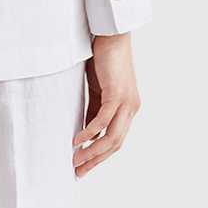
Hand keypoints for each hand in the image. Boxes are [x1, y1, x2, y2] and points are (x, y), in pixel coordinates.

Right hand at [73, 32, 140, 176]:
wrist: (111, 36)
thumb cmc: (103, 60)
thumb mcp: (98, 91)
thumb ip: (95, 111)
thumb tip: (88, 132)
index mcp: (128, 109)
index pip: (116, 140)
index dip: (100, 155)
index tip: (84, 166)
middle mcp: (132, 108)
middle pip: (115, 144)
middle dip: (95, 160)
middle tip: (78, 171)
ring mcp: (127, 102)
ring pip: (111, 136)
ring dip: (92, 151)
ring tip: (76, 160)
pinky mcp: (117, 94)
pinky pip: (103, 120)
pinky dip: (90, 132)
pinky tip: (78, 140)